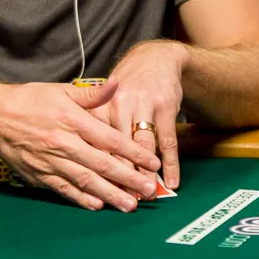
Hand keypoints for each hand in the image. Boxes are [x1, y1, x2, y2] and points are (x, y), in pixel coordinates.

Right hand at [0, 78, 160, 211]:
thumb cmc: (30, 100)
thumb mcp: (61, 90)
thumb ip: (91, 94)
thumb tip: (116, 85)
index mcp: (72, 120)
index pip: (110, 139)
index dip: (133, 152)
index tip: (152, 162)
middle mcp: (63, 143)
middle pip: (102, 164)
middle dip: (129, 179)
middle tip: (149, 190)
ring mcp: (51, 161)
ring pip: (86, 181)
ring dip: (110, 194)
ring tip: (129, 205)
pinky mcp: (39, 175)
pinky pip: (64, 189)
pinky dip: (81, 198)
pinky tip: (98, 205)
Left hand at [92, 40, 185, 194]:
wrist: (156, 59)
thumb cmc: (126, 85)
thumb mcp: (106, 99)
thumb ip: (97, 127)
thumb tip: (86, 159)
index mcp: (103, 104)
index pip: (99, 141)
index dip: (99, 166)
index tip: (100, 190)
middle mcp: (122, 103)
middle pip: (120, 146)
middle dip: (122, 175)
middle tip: (125, 199)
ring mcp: (145, 104)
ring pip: (145, 144)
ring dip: (147, 172)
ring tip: (147, 193)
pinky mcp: (166, 106)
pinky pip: (169, 140)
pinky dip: (171, 163)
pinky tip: (173, 181)